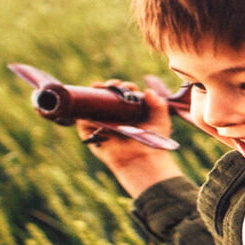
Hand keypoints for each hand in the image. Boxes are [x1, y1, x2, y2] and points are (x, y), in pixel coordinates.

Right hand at [75, 77, 184, 196]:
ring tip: (98, 89)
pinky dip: (83, 114)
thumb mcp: (161, 121)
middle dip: (107, 87)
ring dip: (92, 95)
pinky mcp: (93, 136)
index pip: (123, 94)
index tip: (127, 87)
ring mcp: (103, 126)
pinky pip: (83, 123)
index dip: (124, 87)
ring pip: (93, 107)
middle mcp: (115, 118)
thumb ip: (158, 105)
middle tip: (111, 85)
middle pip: (106, 97)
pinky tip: (90, 107)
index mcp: (129, 112)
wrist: (143, 160)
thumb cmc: (153, 143)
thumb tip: (148, 91)